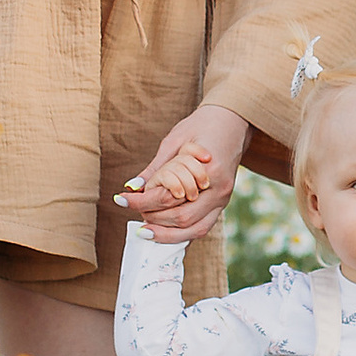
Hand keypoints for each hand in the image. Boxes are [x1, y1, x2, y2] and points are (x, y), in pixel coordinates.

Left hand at [116, 100, 250, 242]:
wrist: (233, 121)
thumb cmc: (203, 125)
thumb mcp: (174, 141)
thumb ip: (155, 168)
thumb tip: (132, 187)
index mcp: (209, 171)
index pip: (169, 197)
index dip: (142, 202)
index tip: (122, 199)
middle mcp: (219, 190)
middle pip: (183, 219)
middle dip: (154, 220)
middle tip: (133, 213)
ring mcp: (224, 199)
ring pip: (195, 230)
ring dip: (168, 234)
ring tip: (145, 229)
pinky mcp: (223, 203)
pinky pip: (202, 226)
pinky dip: (182, 232)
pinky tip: (164, 230)